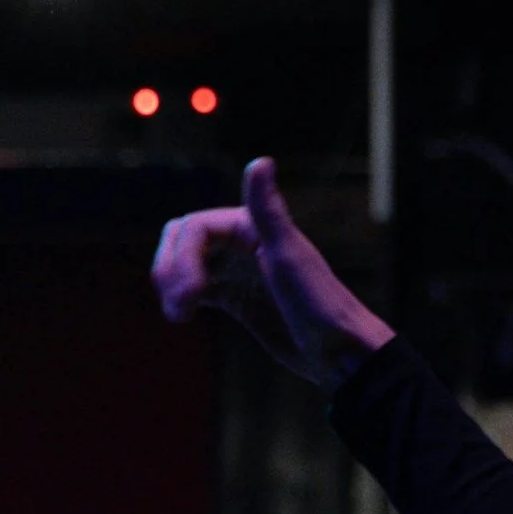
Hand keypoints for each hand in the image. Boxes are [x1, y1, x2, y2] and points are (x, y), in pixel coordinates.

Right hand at [151, 158, 392, 392]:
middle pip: (182, 241)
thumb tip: (260, 161)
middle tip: (179, 309)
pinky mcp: (237, 298)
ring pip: (185, 265)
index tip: (194, 295)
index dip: (182, 258)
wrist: (340, 352)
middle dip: (171, 271)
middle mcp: (243, 243)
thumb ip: (268, 211)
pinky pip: (198, 288)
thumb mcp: (289, 256)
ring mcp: (239, 270)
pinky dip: (184, 298)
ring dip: (172, 286)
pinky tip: (185, 315)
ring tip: (179, 316)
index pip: (194, 227)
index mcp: (252, 226)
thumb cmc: (320, 304)